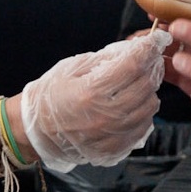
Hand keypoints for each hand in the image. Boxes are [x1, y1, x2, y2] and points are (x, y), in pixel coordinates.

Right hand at [21, 31, 170, 170]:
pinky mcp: (112, 150)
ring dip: (148, 93)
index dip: (147, 50)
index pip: (132, 65)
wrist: (36, 130)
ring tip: (136, 86)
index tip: (155, 41)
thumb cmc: (51, 94)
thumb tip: (134, 49)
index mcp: (90, 91)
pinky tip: (132, 106)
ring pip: (148, 108)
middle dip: (149, 70)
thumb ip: (105, 59)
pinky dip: (142, 114)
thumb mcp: (73, 68)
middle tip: (146, 62)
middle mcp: (103, 116)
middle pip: (145, 87)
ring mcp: (109, 136)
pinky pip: (141, 129)